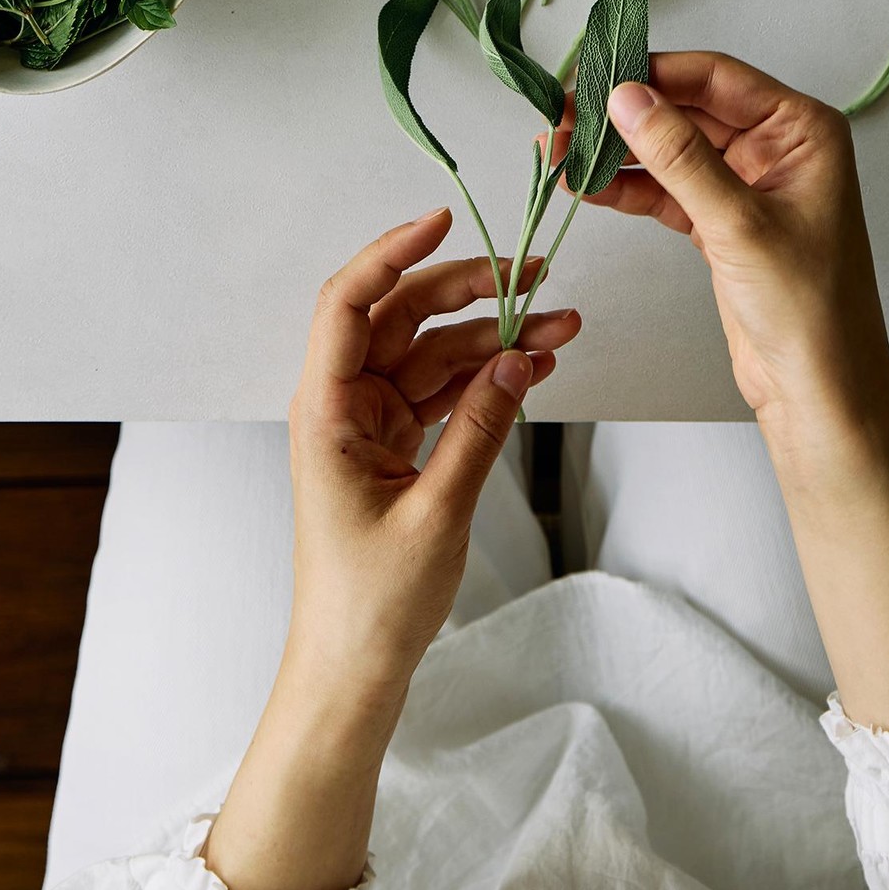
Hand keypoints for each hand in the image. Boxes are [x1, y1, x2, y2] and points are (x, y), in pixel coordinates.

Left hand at [283, 204, 578, 698]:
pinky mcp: (397, 447)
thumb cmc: (371, 602)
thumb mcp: (436, 513)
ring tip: (561, 325)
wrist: (354, 669)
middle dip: (470, 291)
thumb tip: (513, 359)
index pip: (348, 303)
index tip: (444, 220)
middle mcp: (344, 405)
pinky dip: (488, 377)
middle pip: (403, 319)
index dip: (392, 254)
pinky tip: (535, 364)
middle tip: (534, 275)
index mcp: (327, 411)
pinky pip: (445, 391)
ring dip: (494, 337)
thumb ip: (478, 429)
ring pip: (435, 354)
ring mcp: (372, 424)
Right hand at [598, 54, 888, 734]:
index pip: (717, 78)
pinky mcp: (724, 224)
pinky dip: (629, 187)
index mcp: (803, 130)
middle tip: (562, 117)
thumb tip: (629, 96)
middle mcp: (779, 148)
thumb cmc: (809, 313)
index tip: (594, 75)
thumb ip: (680, 157)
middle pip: (688, 109)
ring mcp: (749, 186)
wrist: (821, 399)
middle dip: (625, 114)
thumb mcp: (740, 225)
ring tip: (559, 152)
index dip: (653, 72)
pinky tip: (588, 185)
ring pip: (672, 149)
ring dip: (618, 152)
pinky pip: (668, 189)